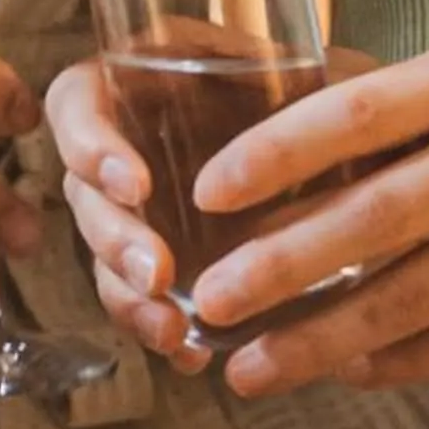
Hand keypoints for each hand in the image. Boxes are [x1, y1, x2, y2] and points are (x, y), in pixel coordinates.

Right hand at [45, 43, 381, 375]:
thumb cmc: (329, 97)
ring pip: (103, 256)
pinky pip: (141, 299)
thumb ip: (307, 81)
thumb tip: (323, 92)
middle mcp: (125, 142)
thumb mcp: (318, 74)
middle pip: (83, 193)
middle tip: (159, 276)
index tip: (136, 186)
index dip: (90, 145)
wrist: (352, 155)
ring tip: (172, 332)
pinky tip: (192, 353)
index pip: (76, 103)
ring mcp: (139, 208)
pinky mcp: (161, 261)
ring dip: (129, 298)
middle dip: (115, 240)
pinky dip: (162, 329)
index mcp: (143, 79)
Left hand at [180, 43, 428, 395]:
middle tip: (206, 303)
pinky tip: (343, 375)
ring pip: (411, 297)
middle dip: (278, 267)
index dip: (274, 156)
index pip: (357, 114)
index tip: (204, 195)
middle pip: (374, 218)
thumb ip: (396, 117)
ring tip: (249, 371)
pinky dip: (395, 363)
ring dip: (320, 341)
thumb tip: (269, 156)